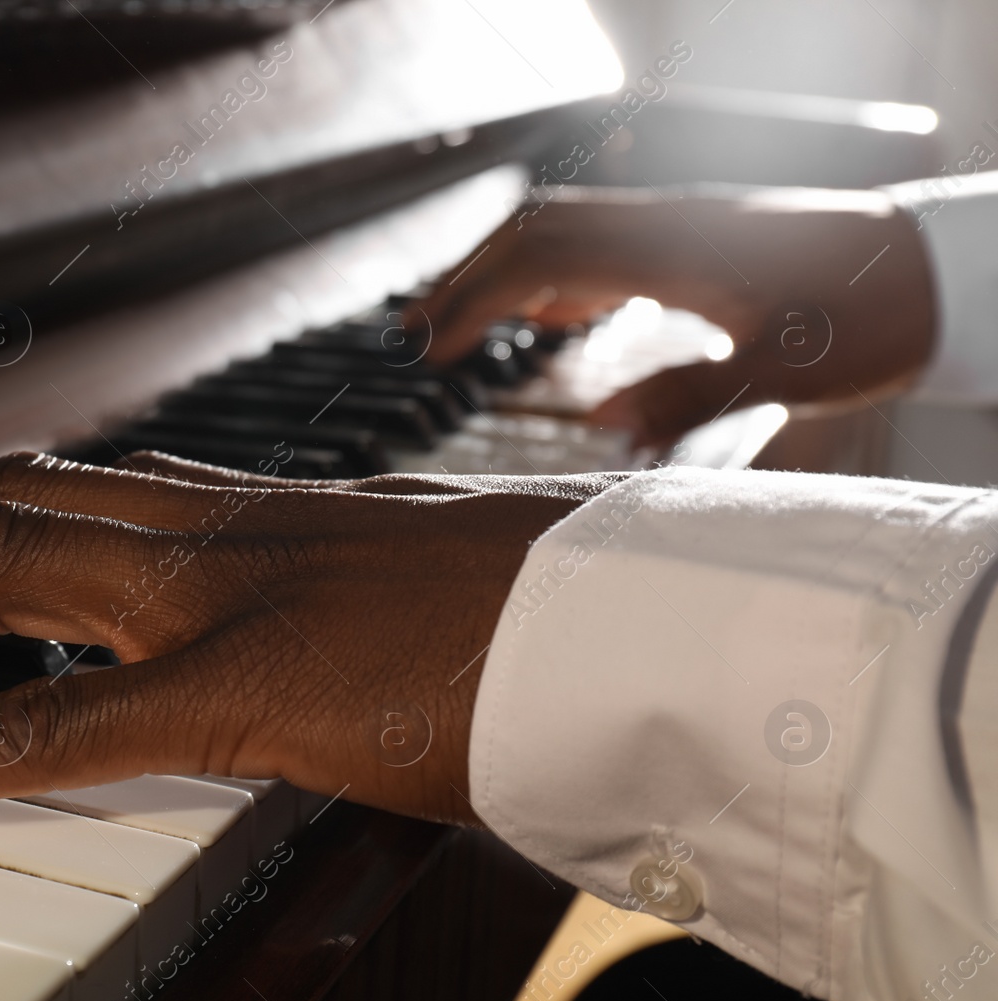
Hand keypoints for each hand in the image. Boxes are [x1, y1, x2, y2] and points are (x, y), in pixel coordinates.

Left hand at [0, 451, 623, 822]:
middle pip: (10, 511)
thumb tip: (339, 660)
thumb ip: (355, 621)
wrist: (655, 625)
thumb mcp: (431, 604)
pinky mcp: (241, 687)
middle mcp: (230, 534)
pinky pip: (43, 723)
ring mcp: (228, 597)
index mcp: (276, 518)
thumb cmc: (565, 623)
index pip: (90, 495)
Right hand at [408, 185, 936, 445]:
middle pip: (531, 231)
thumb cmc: (871, 318)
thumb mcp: (787, 368)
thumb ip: (690, 395)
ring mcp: (675, 227)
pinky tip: (554, 318)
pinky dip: (554, 274)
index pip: (538, 260)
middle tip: (415, 332)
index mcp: (668, 251)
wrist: (936, 269)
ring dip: (503, 272)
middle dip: (465, 278)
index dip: (473, 301)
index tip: (428, 347)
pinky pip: (600, 241)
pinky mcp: (694, 239)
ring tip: (461, 322)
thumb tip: (602, 423)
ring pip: (561, 230)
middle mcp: (661, 226)